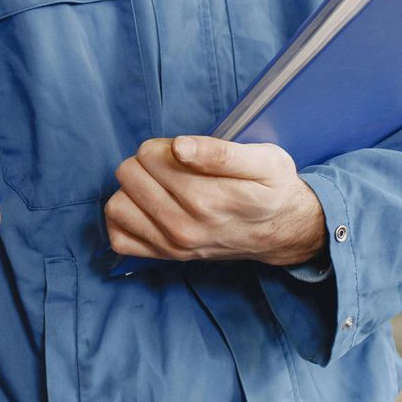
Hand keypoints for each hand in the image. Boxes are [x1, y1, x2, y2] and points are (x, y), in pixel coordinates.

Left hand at [105, 136, 325, 265]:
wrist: (284, 231)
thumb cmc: (272, 189)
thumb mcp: (264, 160)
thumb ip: (220, 152)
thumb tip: (178, 147)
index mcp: (208, 198)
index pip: (150, 155)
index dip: (164, 145)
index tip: (185, 152)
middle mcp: (185, 226)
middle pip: (130, 174)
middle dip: (147, 162)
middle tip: (174, 168)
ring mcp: (172, 245)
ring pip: (118, 204)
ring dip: (133, 189)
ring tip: (159, 186)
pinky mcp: (165, 256)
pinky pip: (119, 238)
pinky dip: (126, 219)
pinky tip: (145, 207)